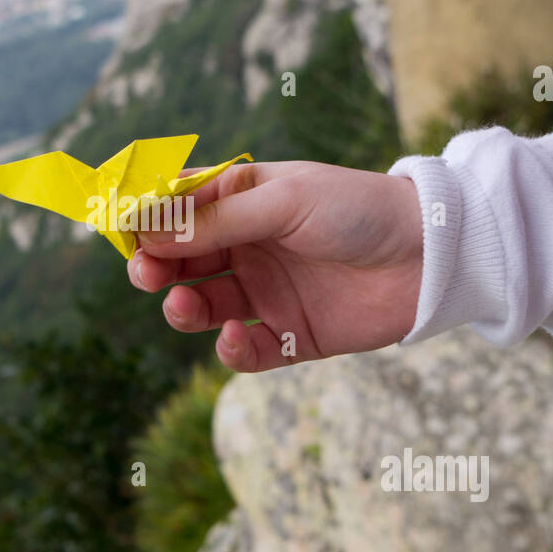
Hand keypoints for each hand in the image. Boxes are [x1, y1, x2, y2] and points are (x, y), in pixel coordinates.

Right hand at [126, 160, 422, 371]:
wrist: (432, 256)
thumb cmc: (359, 209)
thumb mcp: (284, 202)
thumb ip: (216, 221)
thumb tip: (145, 229)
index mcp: (244, 201)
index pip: (179, 209)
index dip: (147, 220)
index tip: (121, 230)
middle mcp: (249, 247)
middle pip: (183, 261)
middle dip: (156, 267)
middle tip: (144, 273)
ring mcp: (268, 292)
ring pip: (205, 307)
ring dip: (183, 307)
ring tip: (181, 304)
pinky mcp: (293, 336)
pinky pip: (246, 350)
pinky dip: (232, 349)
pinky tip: (236, 336)